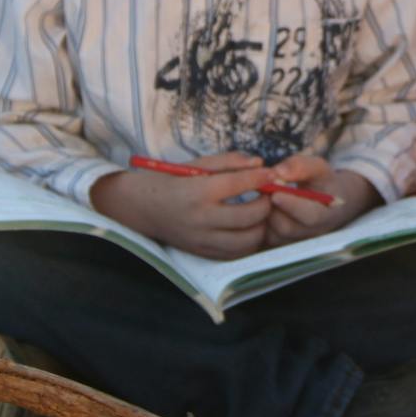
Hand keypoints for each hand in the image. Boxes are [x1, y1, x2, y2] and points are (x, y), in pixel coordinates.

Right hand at [91, 151, 275, 258]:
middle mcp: (201, 218)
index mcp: (198, 191)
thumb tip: (260, 164)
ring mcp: (202, 239)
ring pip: (247, 240)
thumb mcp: (198, 164)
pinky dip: (248, 242)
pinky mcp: (203, 253)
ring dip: (260, 227)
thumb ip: (230, 162)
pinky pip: (236, 254)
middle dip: (266, 204)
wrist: (143, 208)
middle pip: (249, 216)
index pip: (239, 184)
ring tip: (259, 214)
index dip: (262, 178)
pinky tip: (247, 229)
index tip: (272, 174)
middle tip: (267, 196)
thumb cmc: (174, 181)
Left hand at [262, 155, 381, 248]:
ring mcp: (296, 242)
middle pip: (286, 227)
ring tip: (267, 197)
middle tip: (266, 190)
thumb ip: (302, 166)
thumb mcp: (319, 168)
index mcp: (327, 214)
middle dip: (272, 208)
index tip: (276, 193)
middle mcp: (312, 234)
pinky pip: (263, 238)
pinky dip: (259, 222)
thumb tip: (277, 172)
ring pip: (271, 234)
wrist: (327, 202)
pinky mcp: (280, 245)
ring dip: (264, 214)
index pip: (310, 217)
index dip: (292, 206)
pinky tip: (264, 207)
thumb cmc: (322, 183)